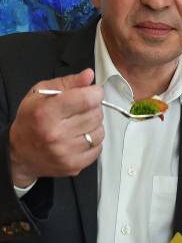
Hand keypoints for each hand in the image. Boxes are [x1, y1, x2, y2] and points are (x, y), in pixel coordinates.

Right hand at [9, 69, 103, 186]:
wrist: (20, 153)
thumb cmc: (31, 120)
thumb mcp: (41, 94)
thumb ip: (67, 83)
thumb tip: (88, 76)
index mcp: (46, 113)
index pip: (86, 99)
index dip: (95, 93)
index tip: (93, 92)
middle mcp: (56, 134)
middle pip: (96, 115)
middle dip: (93, 108)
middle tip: (81, 109)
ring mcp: (66, 153)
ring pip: (99, 132)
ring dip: (93, 126)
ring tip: (79, 124)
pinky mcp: (74, 166)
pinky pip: (98, 148)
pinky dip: (93, 141)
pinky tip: (79, 138)